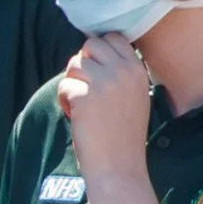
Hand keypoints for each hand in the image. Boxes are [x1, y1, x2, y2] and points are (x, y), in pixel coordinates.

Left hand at [57, 36, 151, 177]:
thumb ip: (120, 72)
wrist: (119, 165)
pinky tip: (77, 115)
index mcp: (137, 70)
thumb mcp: (135, 95)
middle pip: (90, 46)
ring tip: (82, 103)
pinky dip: (65, 99)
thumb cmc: (123, 133)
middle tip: (86, 88)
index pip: (113, 38)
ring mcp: (104, 83)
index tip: (97, 72)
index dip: (99, 52)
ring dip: (73, 82)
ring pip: (74, 64)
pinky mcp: (84, 96)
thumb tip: (92, 52)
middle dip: (83, 64)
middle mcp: (123, 71)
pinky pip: (64, 85)